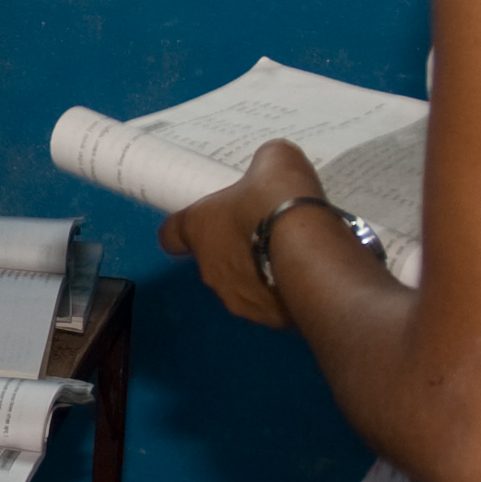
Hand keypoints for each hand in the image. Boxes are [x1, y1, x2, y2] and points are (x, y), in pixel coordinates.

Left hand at [158, 138, 327, 329]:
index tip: (202, 222)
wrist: (310, 251)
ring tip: (290, 255)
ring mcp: (238, 300)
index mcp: (199, 229)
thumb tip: (272, 168)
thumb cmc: (277, 200)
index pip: (170, 235)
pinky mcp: (269, 319)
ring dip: (260, 273)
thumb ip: (265, 166)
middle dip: (236, 248)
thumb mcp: (274, 162)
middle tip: (265, 230)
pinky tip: (306, 275)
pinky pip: (272, 303)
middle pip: (213, 260)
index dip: (184, 228)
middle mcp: (211, 271)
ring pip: (243, 286)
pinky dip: (284, 292)